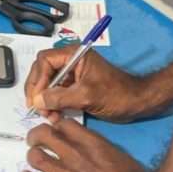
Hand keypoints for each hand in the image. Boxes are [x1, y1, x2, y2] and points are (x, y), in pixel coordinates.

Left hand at [22, 118, 157, 171]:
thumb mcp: (118, 155)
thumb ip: (99, 147)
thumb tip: (89, 147)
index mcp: (91, 142)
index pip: (63, 123)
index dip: (55, 125)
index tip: (54, 131)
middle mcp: (74, 154)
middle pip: (43, 134)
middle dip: (36, 136)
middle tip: (35, 142)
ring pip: (35, 157)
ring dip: (32, 157)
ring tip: (34, 162)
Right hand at [24, 46, 150, 121]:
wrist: (137, 103)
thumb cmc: (116, 94)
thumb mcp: (86, 96)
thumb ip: (59, 97)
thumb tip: (36, 101)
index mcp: (74, 55)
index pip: (45, 60)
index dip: (37, 79)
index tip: (35, 99)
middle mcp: (71, 61)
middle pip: (43, 71)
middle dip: (39, 90)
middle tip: (36, 109)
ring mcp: (73, 74)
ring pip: (49, 84)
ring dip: (45, 100)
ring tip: (48, 116)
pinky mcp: (76, 86)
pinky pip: (58, 93)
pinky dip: (54, 104)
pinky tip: (55, 116)